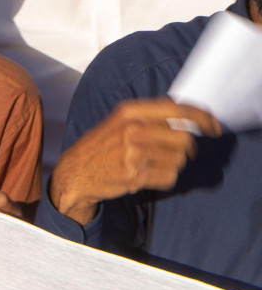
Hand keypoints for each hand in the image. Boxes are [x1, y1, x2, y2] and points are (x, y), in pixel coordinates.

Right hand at [49, 99, 220, 224]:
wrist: (73, 173)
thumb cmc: (100, 147)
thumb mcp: (119, 122)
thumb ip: (150, 117)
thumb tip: (189, 117)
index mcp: (130, 112)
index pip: (179, 110)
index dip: (203, 118)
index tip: (215, 128)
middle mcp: (132, 129)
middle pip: (184, 138)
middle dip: (184, 149)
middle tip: (172, 154)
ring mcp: (132, 153)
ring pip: (178, 160)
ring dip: (171, 165)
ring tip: (150, 165)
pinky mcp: (133, 175)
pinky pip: (168, 177)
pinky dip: (164, 179)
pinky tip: (146, 176)